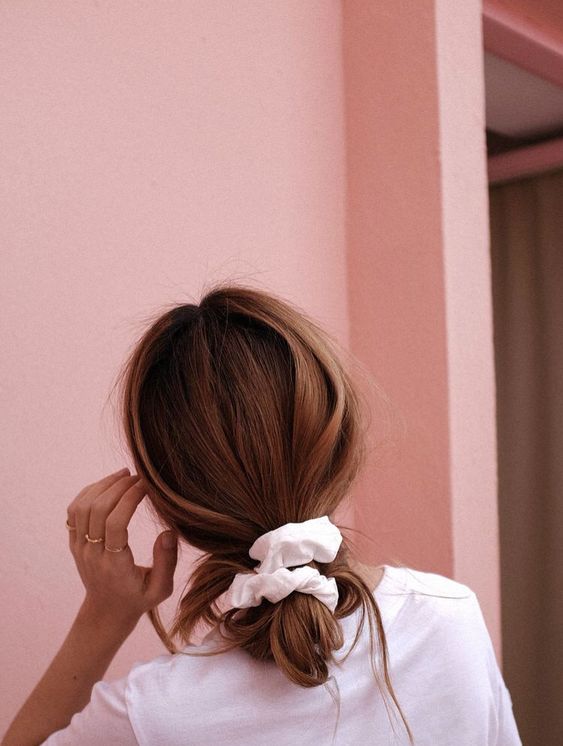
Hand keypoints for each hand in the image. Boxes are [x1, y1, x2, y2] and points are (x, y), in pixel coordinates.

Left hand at [66, 467, 177, 625]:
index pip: (116, 524)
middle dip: (118, 487)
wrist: (106, 612)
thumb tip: (168, 532)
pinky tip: (106, 485)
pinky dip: (88, 492)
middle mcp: (92, 554)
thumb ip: (167, 562)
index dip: (130, 499)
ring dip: (103, 486)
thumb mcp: (161, 589)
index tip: (147, 486)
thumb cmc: (138, 599)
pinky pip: (73, 511)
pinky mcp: (74, 542)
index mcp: (114, 565)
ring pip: (82, 507)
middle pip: (97, 510)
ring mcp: (79, 547)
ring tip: (124, 475)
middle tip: (138, 476)